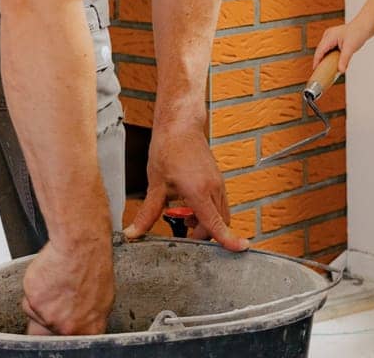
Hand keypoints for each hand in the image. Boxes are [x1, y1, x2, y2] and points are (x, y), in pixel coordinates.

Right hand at [21, 223, 113, 335]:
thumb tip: (84, 324)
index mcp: (89, 330)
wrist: (81, 243)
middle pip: (51, 331)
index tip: (61, 326)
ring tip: (58, 281)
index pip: (71, 344)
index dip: (64, 333)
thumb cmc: (94, 263)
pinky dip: (35, 288)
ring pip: (38, 315)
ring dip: (44, 300)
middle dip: (53, 316)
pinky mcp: (33, 302)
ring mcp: (50, 317)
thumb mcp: (103, 297)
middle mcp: (68, 329)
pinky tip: (49, 276)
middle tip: (61, 295)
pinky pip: (29, 299)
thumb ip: (89, 318)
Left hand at [124, 116, 248, 250]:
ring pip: (222, 213)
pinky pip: (220, 202)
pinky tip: (191, 204)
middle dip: (205, 235)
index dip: (228, 240)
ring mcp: (218, 182)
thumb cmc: (168, 148)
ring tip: (186, 216)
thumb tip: (133, 233)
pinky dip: (210, 211)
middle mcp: (213, 188)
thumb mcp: (156, 184)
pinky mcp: (217, 178)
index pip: (216, 224)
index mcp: (198, 192)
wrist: (180, 124)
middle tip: (185, 233)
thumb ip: (147, 213)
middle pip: (219, 224)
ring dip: (208, 223)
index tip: (241, 249)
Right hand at [313, 21, 362, 73]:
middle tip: (321, 72)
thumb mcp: (350, 48)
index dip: (316, 61)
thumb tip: (340, 70)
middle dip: (320, 61)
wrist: (365, 26)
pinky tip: (333, 63)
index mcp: (329, 36)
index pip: (319, 51)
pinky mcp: (335, 40)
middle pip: (321, 51)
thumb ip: (344, 60)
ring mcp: (331, 37)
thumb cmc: (358, 32)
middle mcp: (328, 36)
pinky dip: (331, 56)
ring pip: (325, 50)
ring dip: (326, 59)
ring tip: (326, 69)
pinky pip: (330, 50)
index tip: (315, 70)